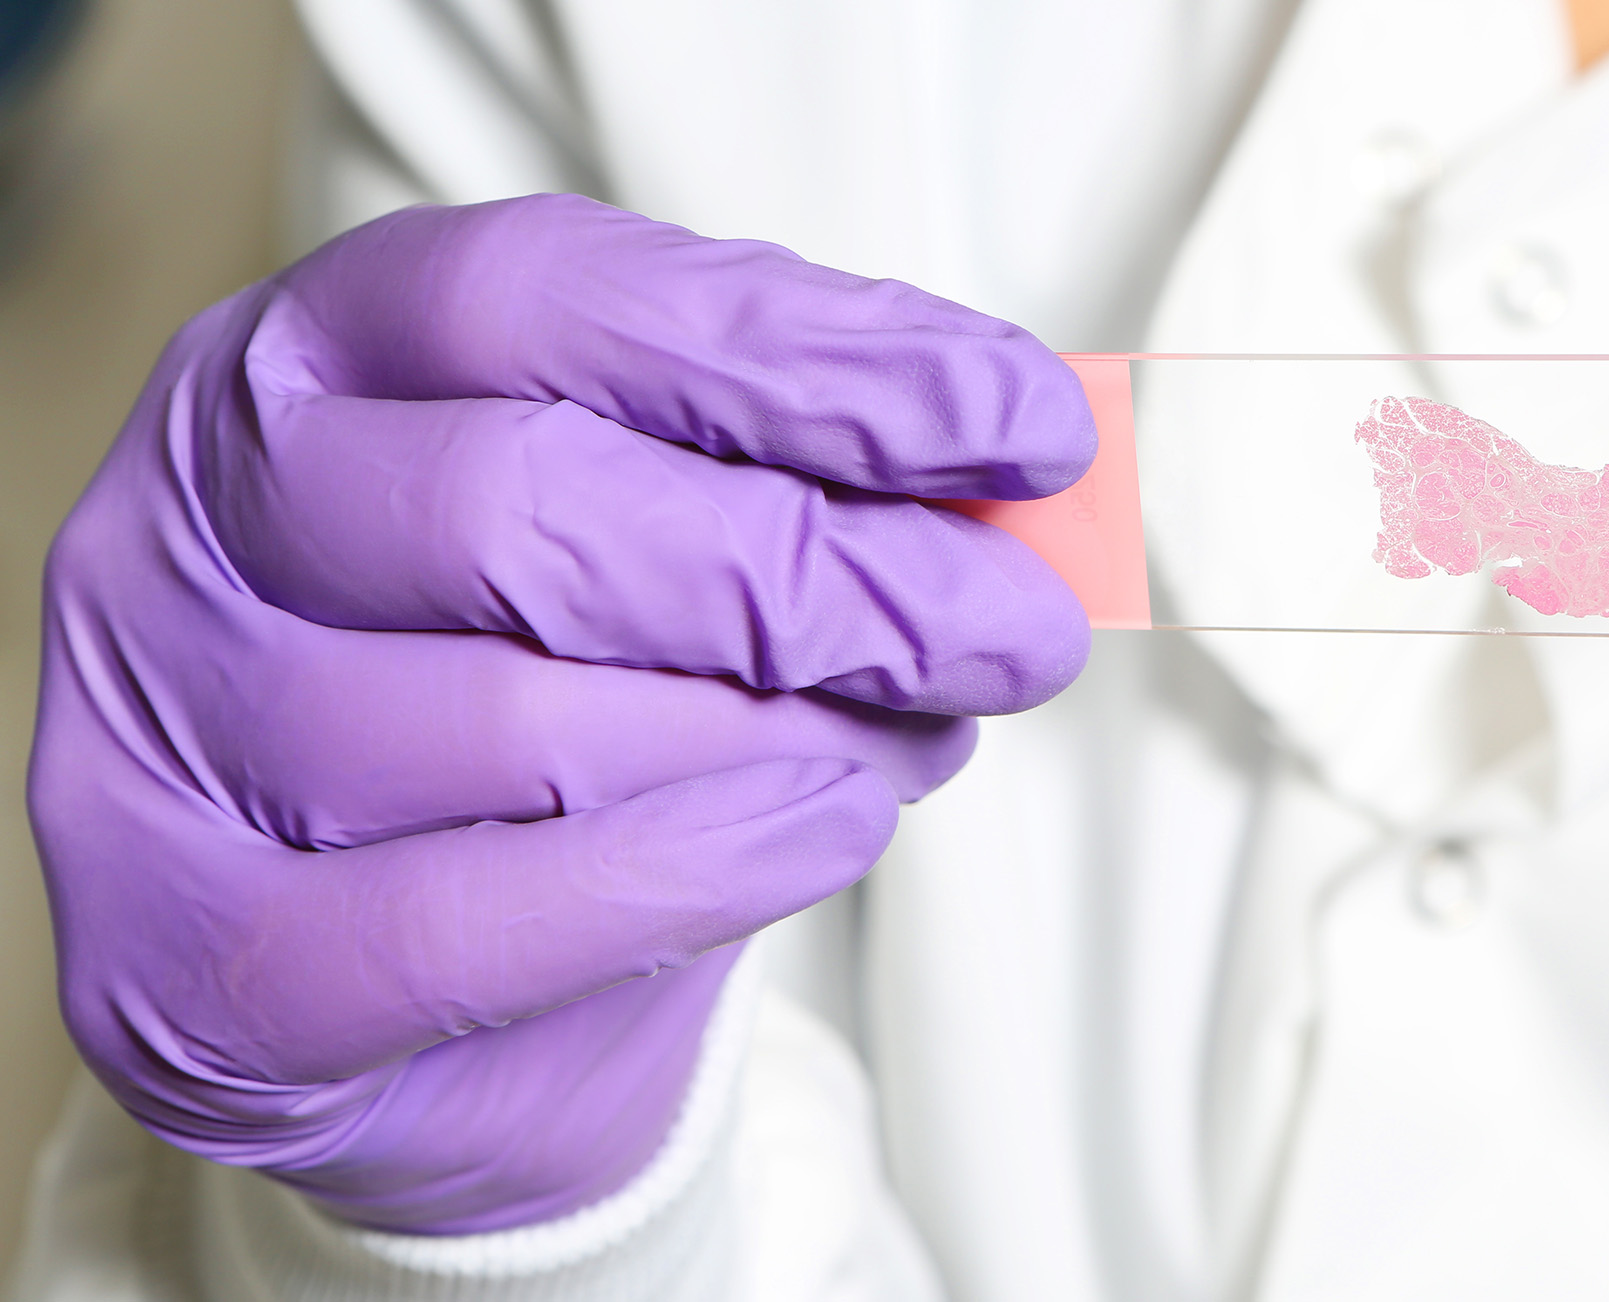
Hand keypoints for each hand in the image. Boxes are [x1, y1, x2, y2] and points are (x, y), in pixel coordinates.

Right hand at [29, 194, 1093, 1232]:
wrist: (414, 1004)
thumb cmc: (556, 727)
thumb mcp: (669, 560)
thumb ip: (800, 498)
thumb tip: (1018, 485)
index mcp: (318, 360)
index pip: (550, 300)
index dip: (806, 351)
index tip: (1024, 420)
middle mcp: (200, 516)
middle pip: (524, 504)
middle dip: (821, 570)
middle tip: (1016, 628)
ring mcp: (166, 739)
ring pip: (520, 724)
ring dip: (784, 738)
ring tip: (919, 743)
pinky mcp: (189, 962)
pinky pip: (463, 924)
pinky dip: (691, 877)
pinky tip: (831, 828)